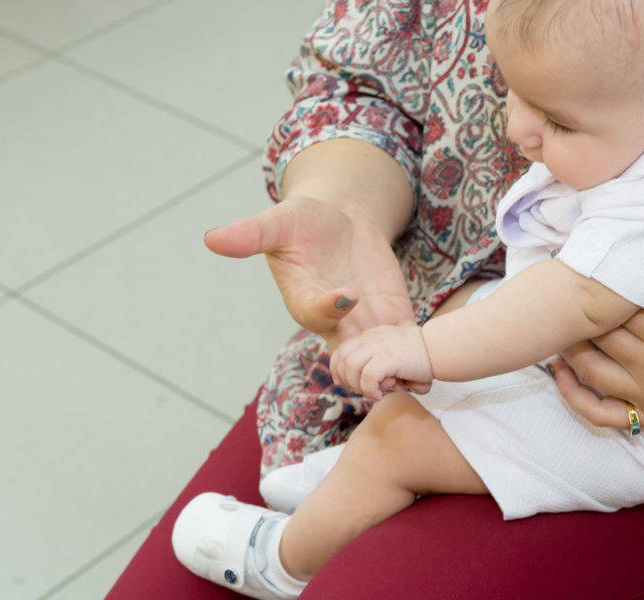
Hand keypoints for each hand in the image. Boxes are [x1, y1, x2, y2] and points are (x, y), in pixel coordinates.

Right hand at [204, 196, 415, 349]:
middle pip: (348, 352)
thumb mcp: (278, 222)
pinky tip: (432, 368)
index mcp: (305, 300)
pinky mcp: (391, 316)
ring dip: (396, 369)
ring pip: (377, 357)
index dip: (330, 307)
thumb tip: (211, 237)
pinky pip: (402, 343)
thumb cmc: (303, 221)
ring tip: (418, 378)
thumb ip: (251, 234)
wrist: (340, 221)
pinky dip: (415, 357)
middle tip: (385, 368)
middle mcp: (335, 319)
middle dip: (366, 365)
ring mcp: (365, 322)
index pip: (317, 312)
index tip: (345, 294)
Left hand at [330, 325, 433, 400]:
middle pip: (343, 359)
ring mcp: (378, 346)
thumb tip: (365, 384)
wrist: (439, 348)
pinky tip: (380, 395)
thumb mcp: (392, 352)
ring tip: (373, 393)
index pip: (341, 349)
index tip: (341, 382)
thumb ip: (377, 360)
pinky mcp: (388, 358)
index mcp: (370, 335)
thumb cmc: (420, 356)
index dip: (336, 368)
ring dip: (358, 386)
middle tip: (363, 390)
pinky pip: (367, 377)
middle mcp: (371, 338)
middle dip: (348, 380)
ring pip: (352, 368)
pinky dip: (370, 390)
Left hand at [552, 229, 643, 428]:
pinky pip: (602, 415)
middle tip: (555, 290)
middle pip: (600, 340)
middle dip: (577, 317)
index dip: (596, 290)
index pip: (619, 311)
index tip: (577, 267)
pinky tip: (560, 373)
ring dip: (568, 350)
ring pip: (592, 374)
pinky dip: (575, 398)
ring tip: (554, 323)